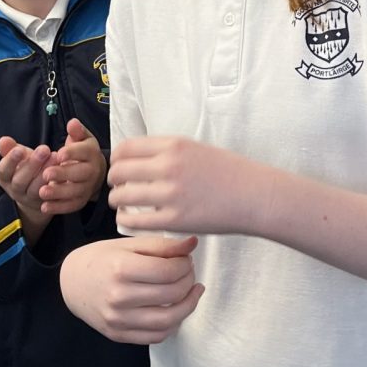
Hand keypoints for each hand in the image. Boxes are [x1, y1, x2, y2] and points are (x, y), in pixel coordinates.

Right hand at [0, 135, 52, 228]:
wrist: (38, 190)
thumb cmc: (27, 167)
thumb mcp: (19, 157)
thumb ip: (10, 149)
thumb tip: (3, 140)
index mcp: (6, 178)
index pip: (4, 170)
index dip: (11, 160)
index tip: (20, 149)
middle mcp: (16, 191)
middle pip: (20, 181)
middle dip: (32, 165)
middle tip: (44, 149)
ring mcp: (30, 199)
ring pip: (36, 189)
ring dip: (45, 172)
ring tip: (55, 156)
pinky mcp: (46, 203)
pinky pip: (50, 196)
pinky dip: (57, 183)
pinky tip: (63, 169)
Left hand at [39, 118, 105, 215]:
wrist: (95, 172)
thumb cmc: (83, 153)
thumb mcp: (82, 138)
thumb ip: (76, 131)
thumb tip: (72, 123)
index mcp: (92, 153)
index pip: (84, 152)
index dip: (72, 153)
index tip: (58, 154)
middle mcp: (92, 171)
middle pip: (80, 174)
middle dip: (63, 174)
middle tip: (46, 174)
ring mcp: (88, 187)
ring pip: (75, 192)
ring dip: (59, 193)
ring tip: (42, 192)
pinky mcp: (82, 201)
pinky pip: (72, 206)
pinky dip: (58, 207)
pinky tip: (44, 206)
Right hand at [60, 235, 203, 343]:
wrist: (72, 283)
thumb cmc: (102, 259)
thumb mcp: (129, 244)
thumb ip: (162, 245)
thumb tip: (192, 244)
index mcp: (121, 268)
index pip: (168, 271)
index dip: (185, 264)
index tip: (186, 259)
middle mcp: (119, 297)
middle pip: (171, 294)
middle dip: (189, 281)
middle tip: (189, 272)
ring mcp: (118, 320)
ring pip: (168, 321)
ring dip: (188, 306)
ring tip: (192, 292)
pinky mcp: (118, 335)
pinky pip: (155, 336)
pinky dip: (172, 324)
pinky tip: (175, 309)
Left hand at [108, 136, 266, 235]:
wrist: (253, 195)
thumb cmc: (226, 172)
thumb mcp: (194, 149)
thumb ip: (165, 152)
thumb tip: (135, 160)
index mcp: (173, 145)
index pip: (125, 148)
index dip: (116, 159)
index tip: (119, 167)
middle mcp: (169, 166)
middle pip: (119, 172)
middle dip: (114, 182)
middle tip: (119, 188)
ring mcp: (170, 194)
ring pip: (122, 197)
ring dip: (117, 201)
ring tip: (123, 205)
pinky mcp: (174, 220)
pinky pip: (134, 221)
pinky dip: (126, 220)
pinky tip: (131, 220)